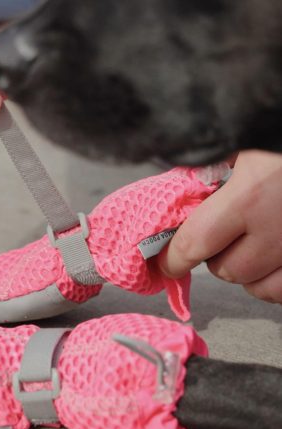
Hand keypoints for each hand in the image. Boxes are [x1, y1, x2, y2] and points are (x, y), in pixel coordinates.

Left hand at [158, 150, 281, 303]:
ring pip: (258, 288)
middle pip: (226, 270)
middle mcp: (279, 229)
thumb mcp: (246, 143)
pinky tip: (274, 259)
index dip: (173, 258)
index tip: (165, 263)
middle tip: (219, 235)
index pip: (194, 243)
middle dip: (214, 256)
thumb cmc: (281, 135)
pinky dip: (274, 281)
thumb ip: (212, 169)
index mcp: (250, 195)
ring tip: (249, 244)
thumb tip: (181, 193)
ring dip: (246, 271)